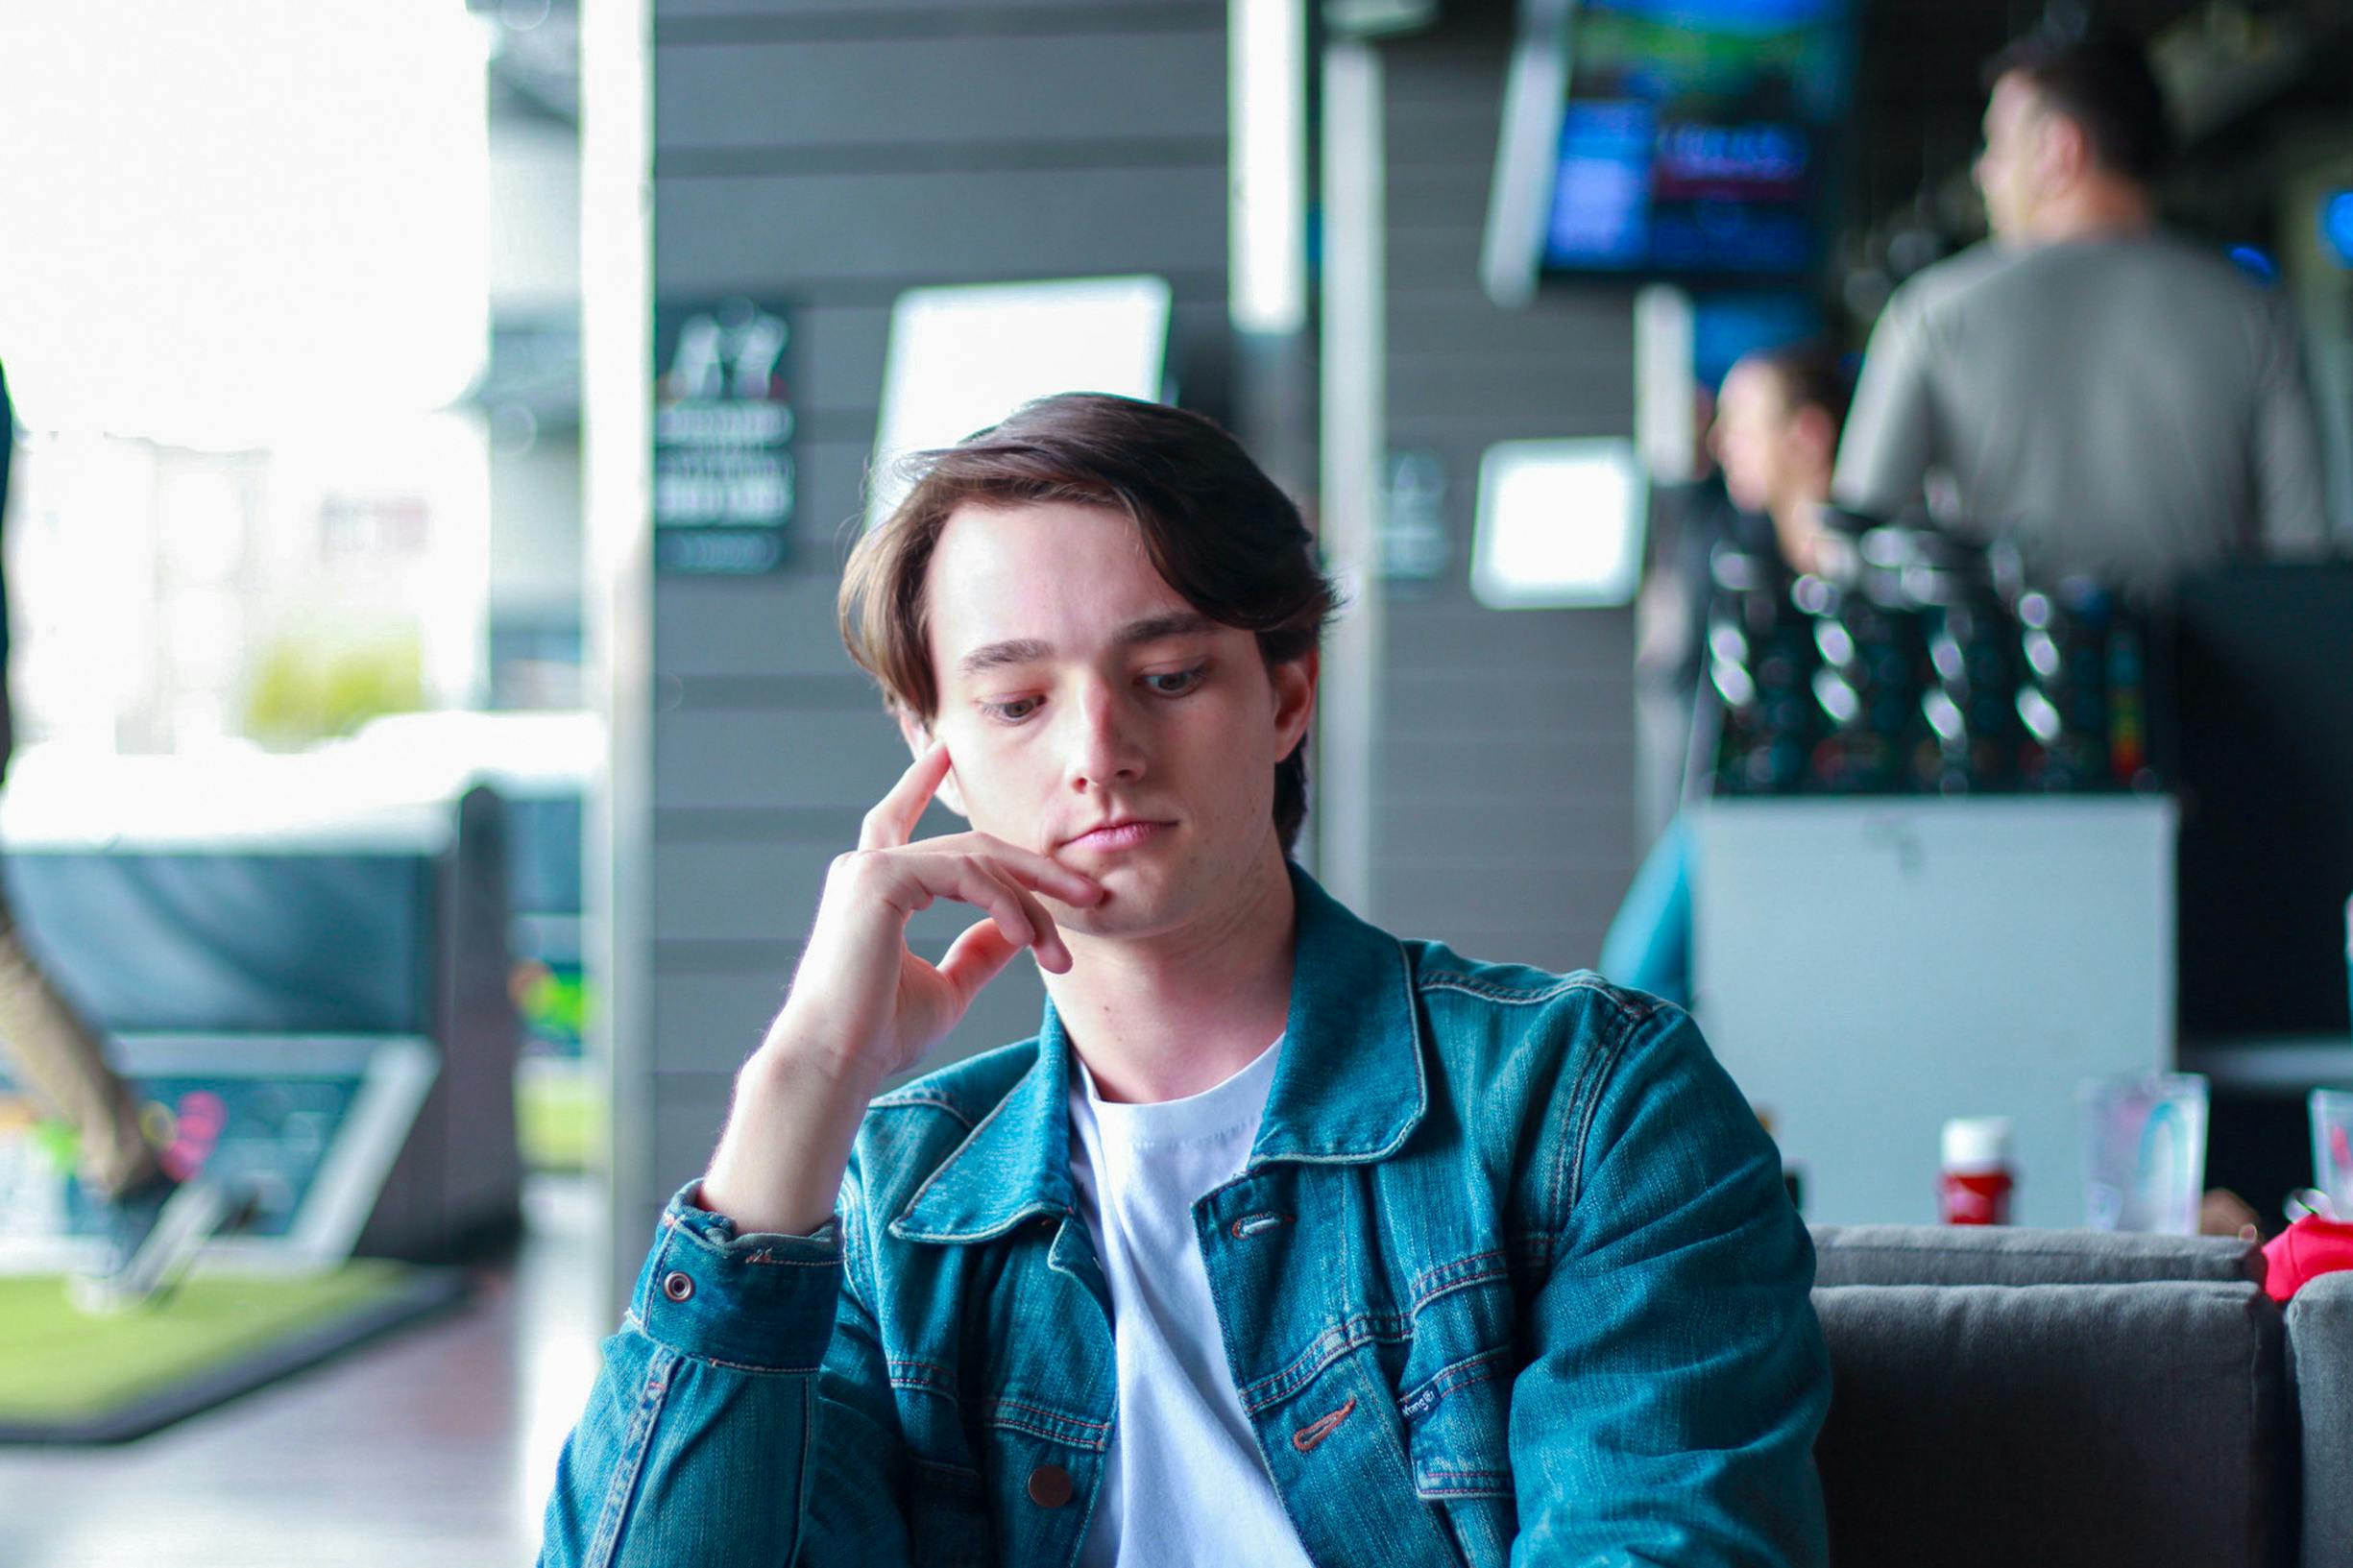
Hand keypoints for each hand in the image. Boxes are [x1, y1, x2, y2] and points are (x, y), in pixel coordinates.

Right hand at [697, 741, 1101, 1234]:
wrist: (836, 1063)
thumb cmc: (880, 1036)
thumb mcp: (948, 988)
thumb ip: (980, 951)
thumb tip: (1019, 929)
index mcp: (875, 888)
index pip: (900, 821)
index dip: (919, 784)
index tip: (944, 752)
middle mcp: (867, 868)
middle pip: (970, 847)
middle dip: (1034, 868)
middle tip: (1088, 894)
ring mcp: (870, 867)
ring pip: (976, 859)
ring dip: (1032, 899)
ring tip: (1065, 944)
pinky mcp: (879, 876)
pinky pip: (965, 874)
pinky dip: (1005, 903)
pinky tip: (1028, 938)